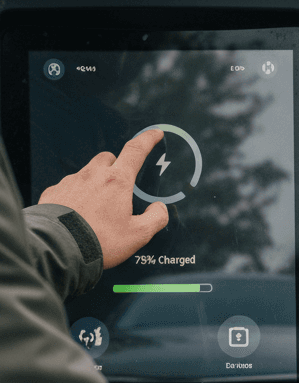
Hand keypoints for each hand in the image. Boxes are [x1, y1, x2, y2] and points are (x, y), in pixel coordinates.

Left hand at [38, 129, 168, 268]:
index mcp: (117, 182)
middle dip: (116, 165)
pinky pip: (68, 186)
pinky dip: (76, 195)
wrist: (59, 247)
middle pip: (108, 158)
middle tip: (121, 184)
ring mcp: (71, 182)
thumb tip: (159, 210)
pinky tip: (79, 212)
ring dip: (95, 181)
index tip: (154, 134)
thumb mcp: (138, 235)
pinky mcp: (54, 192)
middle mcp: (93, 176)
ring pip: (87, 172)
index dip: (148, 140)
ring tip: (99, 206)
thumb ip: (155, 219)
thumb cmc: (99, 240)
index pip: (136, 151)